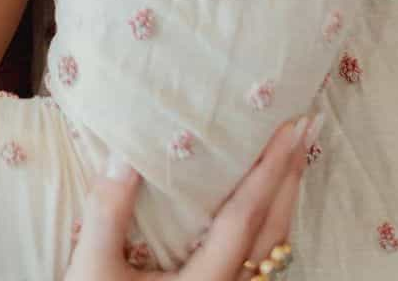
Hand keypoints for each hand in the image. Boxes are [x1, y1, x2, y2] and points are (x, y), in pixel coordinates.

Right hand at [67, 117, 311, 280]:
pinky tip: (258, 208)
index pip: (243, 218)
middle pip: (272, 233)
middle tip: (305, 131)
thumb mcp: (92, 270)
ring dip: (283, 201)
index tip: (289, 131)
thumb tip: (122, 154)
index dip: (267, 172)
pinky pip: (257, 259)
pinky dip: (266, 225)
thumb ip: (107, 213)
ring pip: (271, 250)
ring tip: (289, 161)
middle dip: (290, 180)